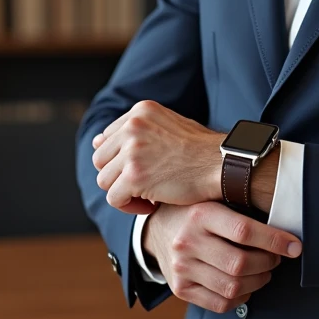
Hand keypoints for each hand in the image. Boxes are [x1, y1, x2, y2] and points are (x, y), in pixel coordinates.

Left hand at [92, 100, 221, 212]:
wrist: (222, 164)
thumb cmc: (201, 150)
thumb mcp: (167, 127)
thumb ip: (135, 131)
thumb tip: (96, 140)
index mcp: (139, 112)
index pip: (108, 138)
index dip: (121, 160)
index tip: (142, 170)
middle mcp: (132, 126)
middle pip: (101, 159)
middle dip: (118, 176)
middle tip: (143, 186)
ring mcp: (132, 150)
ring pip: (104, 180)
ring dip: (123, 192)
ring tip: (148, 196)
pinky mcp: (134, 175)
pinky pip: (114, 198)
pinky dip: (129, 207)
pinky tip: (151, 205)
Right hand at [143, 201, 301, 313]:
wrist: (158, 229)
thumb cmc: (195, 213)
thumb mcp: (214, 201)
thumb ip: (242, 212)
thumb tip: (283, 231)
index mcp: (200, 214)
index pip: (244, 231)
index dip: (275, 241)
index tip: (294, 246)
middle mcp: (187, 241)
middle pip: (241, 263)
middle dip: (268, 263)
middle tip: (275, 258)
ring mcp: (182, 268)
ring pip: (233, 286)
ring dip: (258, 282)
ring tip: (262, 271)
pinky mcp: (181, 289)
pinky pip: (221, 303)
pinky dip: (241, 297)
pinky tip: (245, 285)